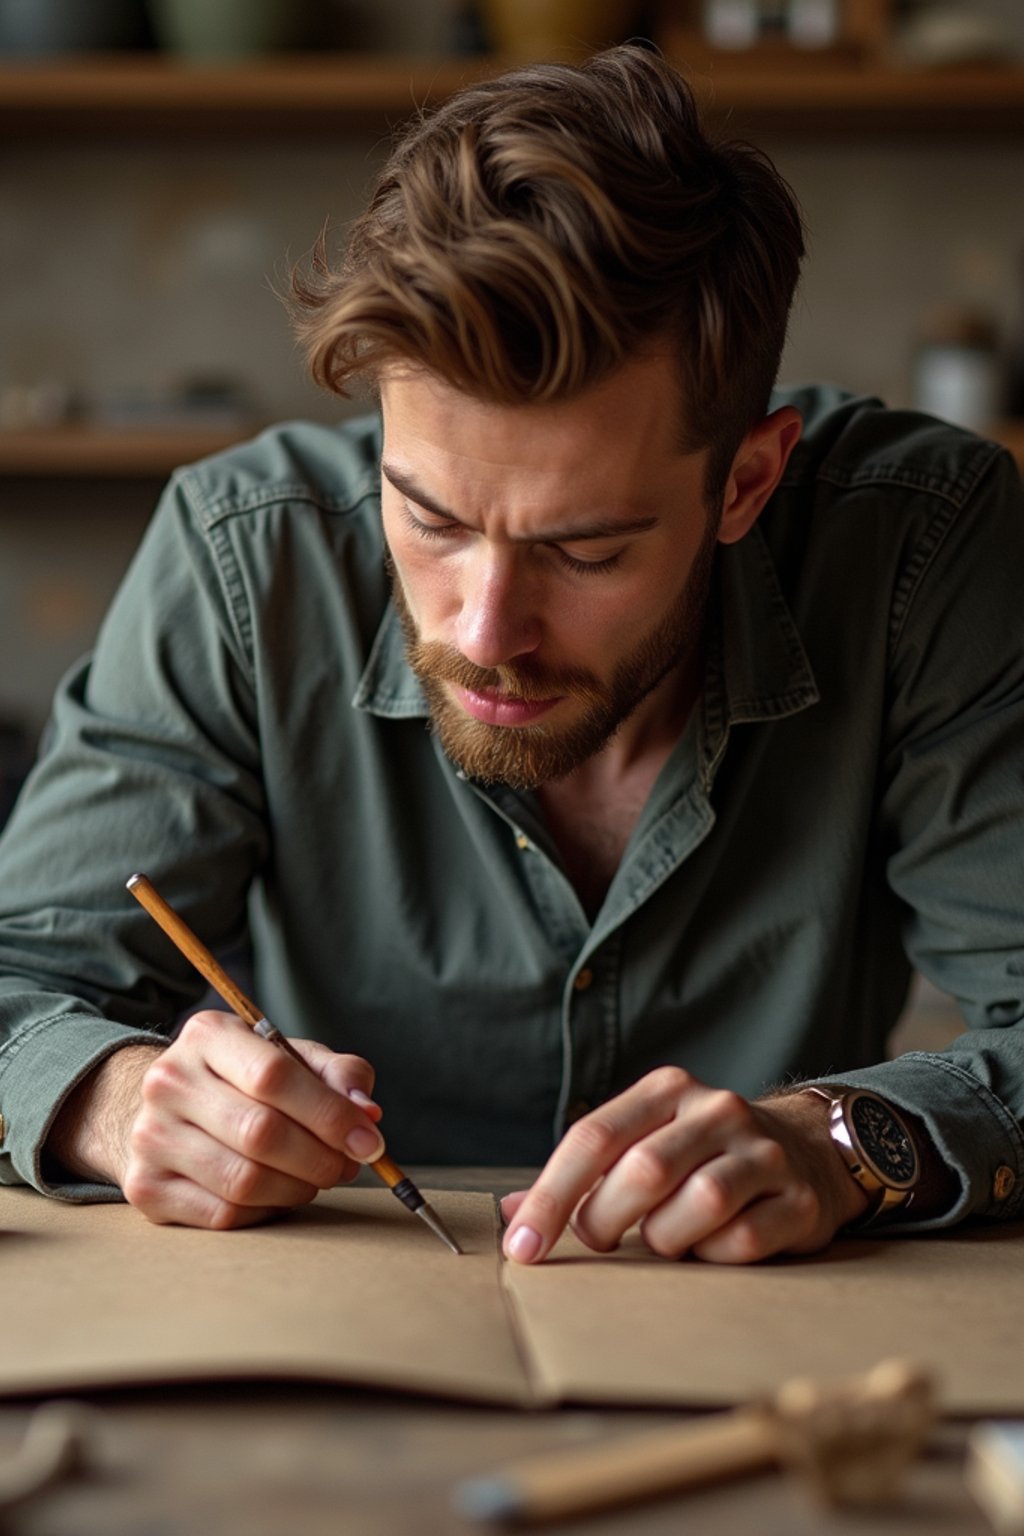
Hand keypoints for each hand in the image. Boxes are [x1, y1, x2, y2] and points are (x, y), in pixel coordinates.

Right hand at [46, 1011, 385, 1229]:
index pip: (274, 1075)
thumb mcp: (290, 1057)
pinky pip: (224, 1214)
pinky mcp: (145, 1188)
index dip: (329, 1114)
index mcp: (207, 1035)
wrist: (164, 1108)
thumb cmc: (243, 1081)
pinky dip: (266, 1211)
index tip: (368, 1140)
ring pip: (244, 1181)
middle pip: (260, 1132)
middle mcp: (169, 1081)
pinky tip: (277, 1194)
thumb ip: (336, 1075)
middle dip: (320, 1158)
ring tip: (316, 1179)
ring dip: (297, 1188)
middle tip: (348, 1166)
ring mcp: (150, 1136)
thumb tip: (367, 1114)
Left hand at [500, 1067, 868, 1265]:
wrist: (807, 1151)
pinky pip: (741, 1241)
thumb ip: (581, 1177)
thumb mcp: (642, 1144)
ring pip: (699, 1204)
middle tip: (603, 1241)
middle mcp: (716, 1110)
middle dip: (606, 1221)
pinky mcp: (798, 1198)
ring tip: (667, 1237)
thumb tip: (509, 1216)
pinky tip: (712, 1245)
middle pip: (643, 1171)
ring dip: (667, 1238)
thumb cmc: (700, 1156)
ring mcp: (762, 1152)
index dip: (550, 1197)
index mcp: (667, 1090)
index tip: (522, 1248)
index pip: (594, 1138)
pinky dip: (713, 1255)